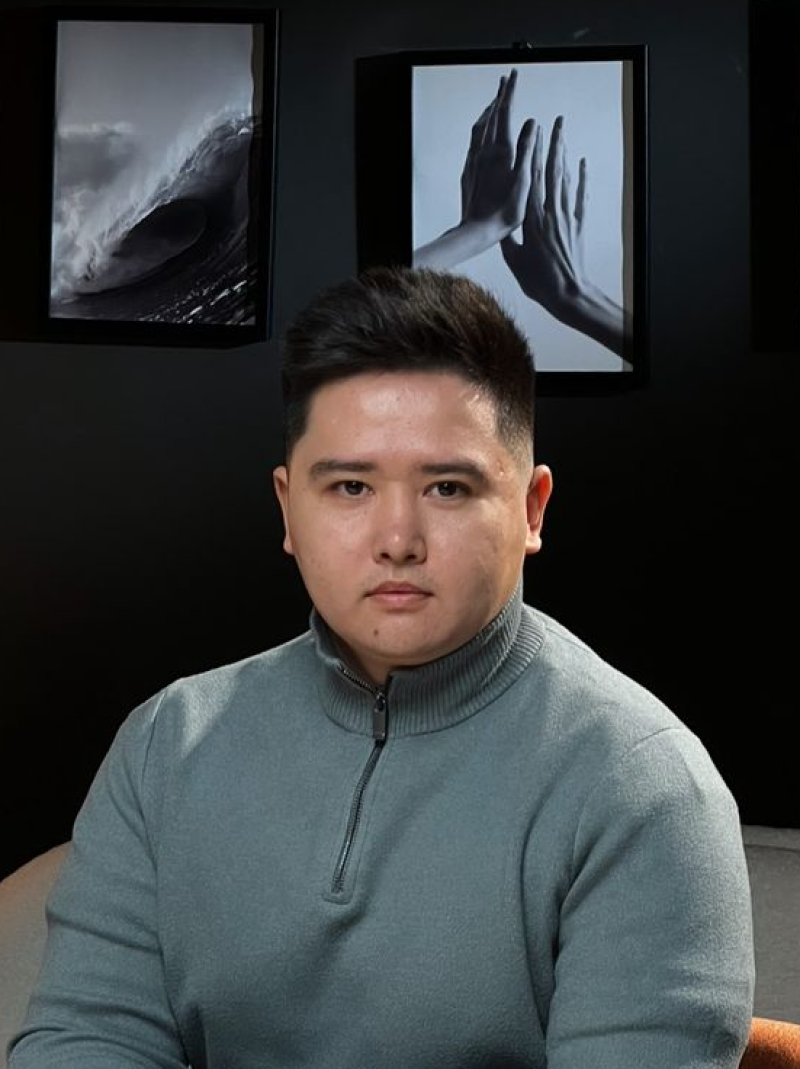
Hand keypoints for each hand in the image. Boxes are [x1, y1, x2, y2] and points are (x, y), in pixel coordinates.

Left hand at [458, 68, 534, 237]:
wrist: (477, 230)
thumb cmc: (504, 212)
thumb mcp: (523, 180)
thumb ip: (527, 149)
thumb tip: (531, 122)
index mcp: (500, 152)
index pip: (505, 113)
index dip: (510, 93)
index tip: (513, 75)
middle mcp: (484, 151)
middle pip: (491, 115)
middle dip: (499, 96)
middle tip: (505, 80)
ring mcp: (474, 160)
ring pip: (480, 127)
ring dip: (489, 110)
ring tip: (495, 101)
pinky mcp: (468, 170)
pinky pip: (474, 141)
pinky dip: (481, 127)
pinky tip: (483, 130)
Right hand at [500, 116, 627, 356]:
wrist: (568, 294)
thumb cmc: (538, 281)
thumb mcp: (514, 261)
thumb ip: (508, 239)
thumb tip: (498, 225)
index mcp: (531, 220)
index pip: (530, 181)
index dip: (531, 155)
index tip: (531, 136)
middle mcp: (550, 213)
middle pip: (550, 172)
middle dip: (552, 146)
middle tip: (553, 124)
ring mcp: (566, 218)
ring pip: (565, 180)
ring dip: (565, 155)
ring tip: (563, 135)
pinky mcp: (578, 225)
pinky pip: (581, 196)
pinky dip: (581, 178)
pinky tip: (582, 163)